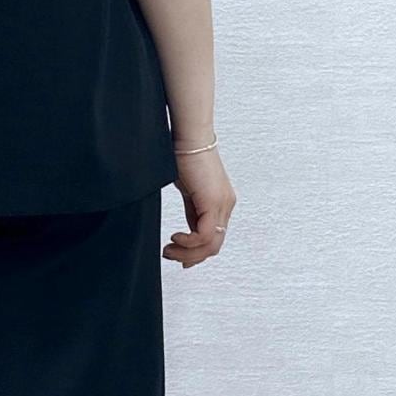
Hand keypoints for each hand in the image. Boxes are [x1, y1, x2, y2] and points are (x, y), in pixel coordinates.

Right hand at [164, 146, 234, 267]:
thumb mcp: (188, 192)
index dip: (196, 253)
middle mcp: (226, 206)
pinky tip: (175, 237)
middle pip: (214, 246)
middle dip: (190, 256)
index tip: (177, 256)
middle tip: (170, 254)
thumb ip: (192, 213)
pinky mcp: (213, 202)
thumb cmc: (185, 156)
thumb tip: (185, 234)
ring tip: (169, 249)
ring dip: (187, 253)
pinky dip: (188, 242)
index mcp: (221, 203)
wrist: (188, 138)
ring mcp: (222, 205)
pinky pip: (204, 235)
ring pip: (211, 244)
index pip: (214, 238)